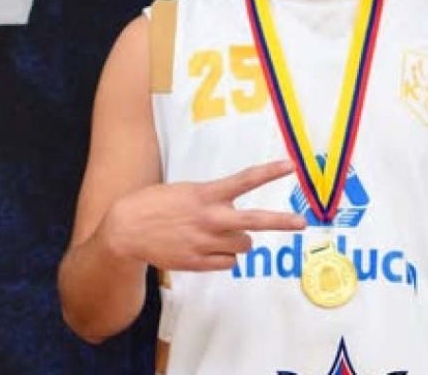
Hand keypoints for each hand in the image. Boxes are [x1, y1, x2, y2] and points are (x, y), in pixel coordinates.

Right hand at [102, 159, 305, 271]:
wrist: (126, 230)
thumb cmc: (156, 205)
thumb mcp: (187, 192)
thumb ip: (213, 200)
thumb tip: (234, 211)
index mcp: (207, 195)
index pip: (245, 180)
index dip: (269, 172)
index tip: (291, 165)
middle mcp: (211, 219)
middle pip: (255, 221)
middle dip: (281, 221)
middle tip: (301, 222)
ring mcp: (206, 242)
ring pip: (244, 245)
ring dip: (239, 240)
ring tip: (219, 234)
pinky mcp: (199, 263)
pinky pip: (229, 262)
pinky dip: (225, 257)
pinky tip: (208, 249)